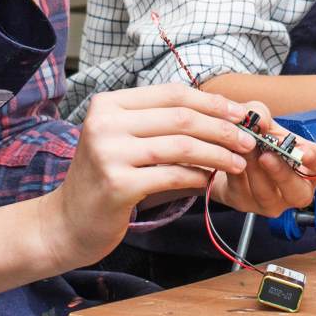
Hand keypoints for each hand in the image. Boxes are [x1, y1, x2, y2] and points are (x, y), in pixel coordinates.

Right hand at [48, 85, 263, 266]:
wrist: (68, 222)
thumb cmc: (104, 179)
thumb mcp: (124, 139)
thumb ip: (159, 123)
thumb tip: (217, 112)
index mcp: (108, 104)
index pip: (172, 94)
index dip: (211, 102)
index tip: (240, 114)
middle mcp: (105, 123)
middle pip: (181, 118)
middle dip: (222, 128)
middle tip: (248, 141)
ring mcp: (109, 153)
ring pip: (181, 146)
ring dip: (218, 154)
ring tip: (238, 162)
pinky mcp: (117, 185)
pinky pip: (172, 175)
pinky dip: (198, 177)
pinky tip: (210, 181)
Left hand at [211, 102, 315, 216]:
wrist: (230, 155)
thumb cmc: (258, 140)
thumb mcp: (264, 122)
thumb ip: (262, 115)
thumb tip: (259, 121)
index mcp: (312, 169)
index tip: (305, 152)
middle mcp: (296, 190)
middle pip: (299, 193)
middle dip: (282, 173)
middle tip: (267, 155)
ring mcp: (271, 202)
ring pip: (266, 192)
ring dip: (254, 168)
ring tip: (244, 148)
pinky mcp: (245, 203)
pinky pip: (242, 190)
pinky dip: (236, 171)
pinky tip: (231, 155)